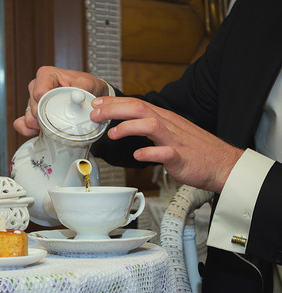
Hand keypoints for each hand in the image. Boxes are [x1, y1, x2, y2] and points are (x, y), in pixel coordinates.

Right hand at [13, 66, 109, 136]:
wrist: (86, 97)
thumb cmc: (84, 87)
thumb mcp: (88, 83)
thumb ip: (82, 86)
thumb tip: (76, 94)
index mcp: (46, 75)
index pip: (39, 92)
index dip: (48, 105)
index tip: (59, 112)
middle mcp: (36, 86)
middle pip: (34, 107)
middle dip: (45, 118)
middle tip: (61, 122)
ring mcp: (32, 100)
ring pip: (28, 116)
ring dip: (39, 125)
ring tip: (54, 127)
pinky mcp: (31, 113)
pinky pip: (21, 123)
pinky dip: (28, 130)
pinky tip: (38, 133)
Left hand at [90, 96, 243, 192]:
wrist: (222, 164)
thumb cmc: (193, 149)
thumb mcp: (168, 132)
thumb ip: (148, 126)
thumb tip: (124, 124)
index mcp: (163, 118)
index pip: (136, 104)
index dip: (114, 103)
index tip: (96, 105)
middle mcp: (168, 125)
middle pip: (139, 109)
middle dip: (114, 109)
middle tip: (95, 115)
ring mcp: (175, 140)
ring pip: (151, 125)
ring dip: (128, 127)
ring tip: (112, 134)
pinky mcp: (181, 157)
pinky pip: (165, 153)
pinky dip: (150, 153)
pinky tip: (138, 155)